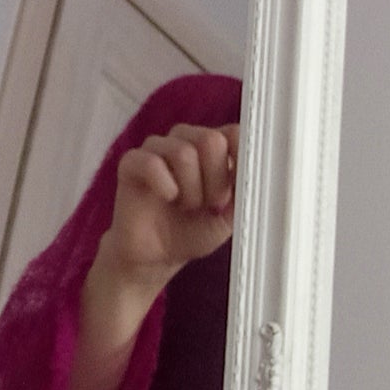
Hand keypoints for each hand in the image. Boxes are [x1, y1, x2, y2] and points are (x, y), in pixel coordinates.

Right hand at [106, 120, 238, 283]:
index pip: (234, 132)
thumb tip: (258, 167)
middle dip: (215, 180)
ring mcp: (157, 149)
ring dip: (190, 189)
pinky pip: (151, 162)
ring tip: (185, 206)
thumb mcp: (231, 215)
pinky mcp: (131, 163)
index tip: (235, 189)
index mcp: (213, 149)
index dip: (239, 159)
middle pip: (210, 139)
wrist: (157, 256)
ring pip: (183, 151)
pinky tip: (167, 198)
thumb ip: (245, 188)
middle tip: (209, 205)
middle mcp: (186, 141)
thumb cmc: (192, 232)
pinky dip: (164, 185)